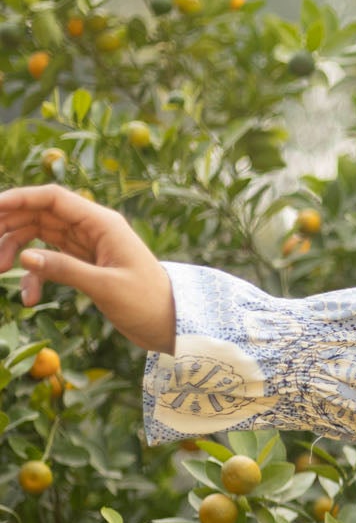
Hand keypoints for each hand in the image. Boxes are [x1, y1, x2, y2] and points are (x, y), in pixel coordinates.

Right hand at [0, 185, 176, 354]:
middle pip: (40, 214)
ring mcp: (87, 246)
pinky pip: (49, 262)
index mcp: (103, 223)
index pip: (54, 198)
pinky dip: (35, 277)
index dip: (19, 198)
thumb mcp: (107, 287)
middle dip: (9, 225)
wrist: (171, 324)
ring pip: (39, 236)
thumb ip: (66, 270)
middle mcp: (93, 229)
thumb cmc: (148, 302)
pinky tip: (30, 300)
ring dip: (15, 250)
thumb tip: (24, 258)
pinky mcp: (84, 266)